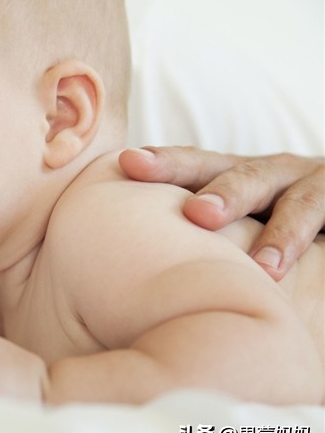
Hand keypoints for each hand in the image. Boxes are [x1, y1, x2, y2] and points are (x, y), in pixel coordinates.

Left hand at [119, 147, 323, 280]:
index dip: (164, 162)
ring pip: (297, 202)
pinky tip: (298, 270)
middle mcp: (267, 172)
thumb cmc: (268, 210)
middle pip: (241, 175)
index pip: (194, 164)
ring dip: (281, 232)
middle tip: (197, 214)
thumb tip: (127, 260)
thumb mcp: (233, 211)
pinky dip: (311, 242)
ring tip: (264, 267)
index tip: (128, 162)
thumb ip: (191, 224)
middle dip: (220, 192)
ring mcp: (308, 184)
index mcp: (230, 173)